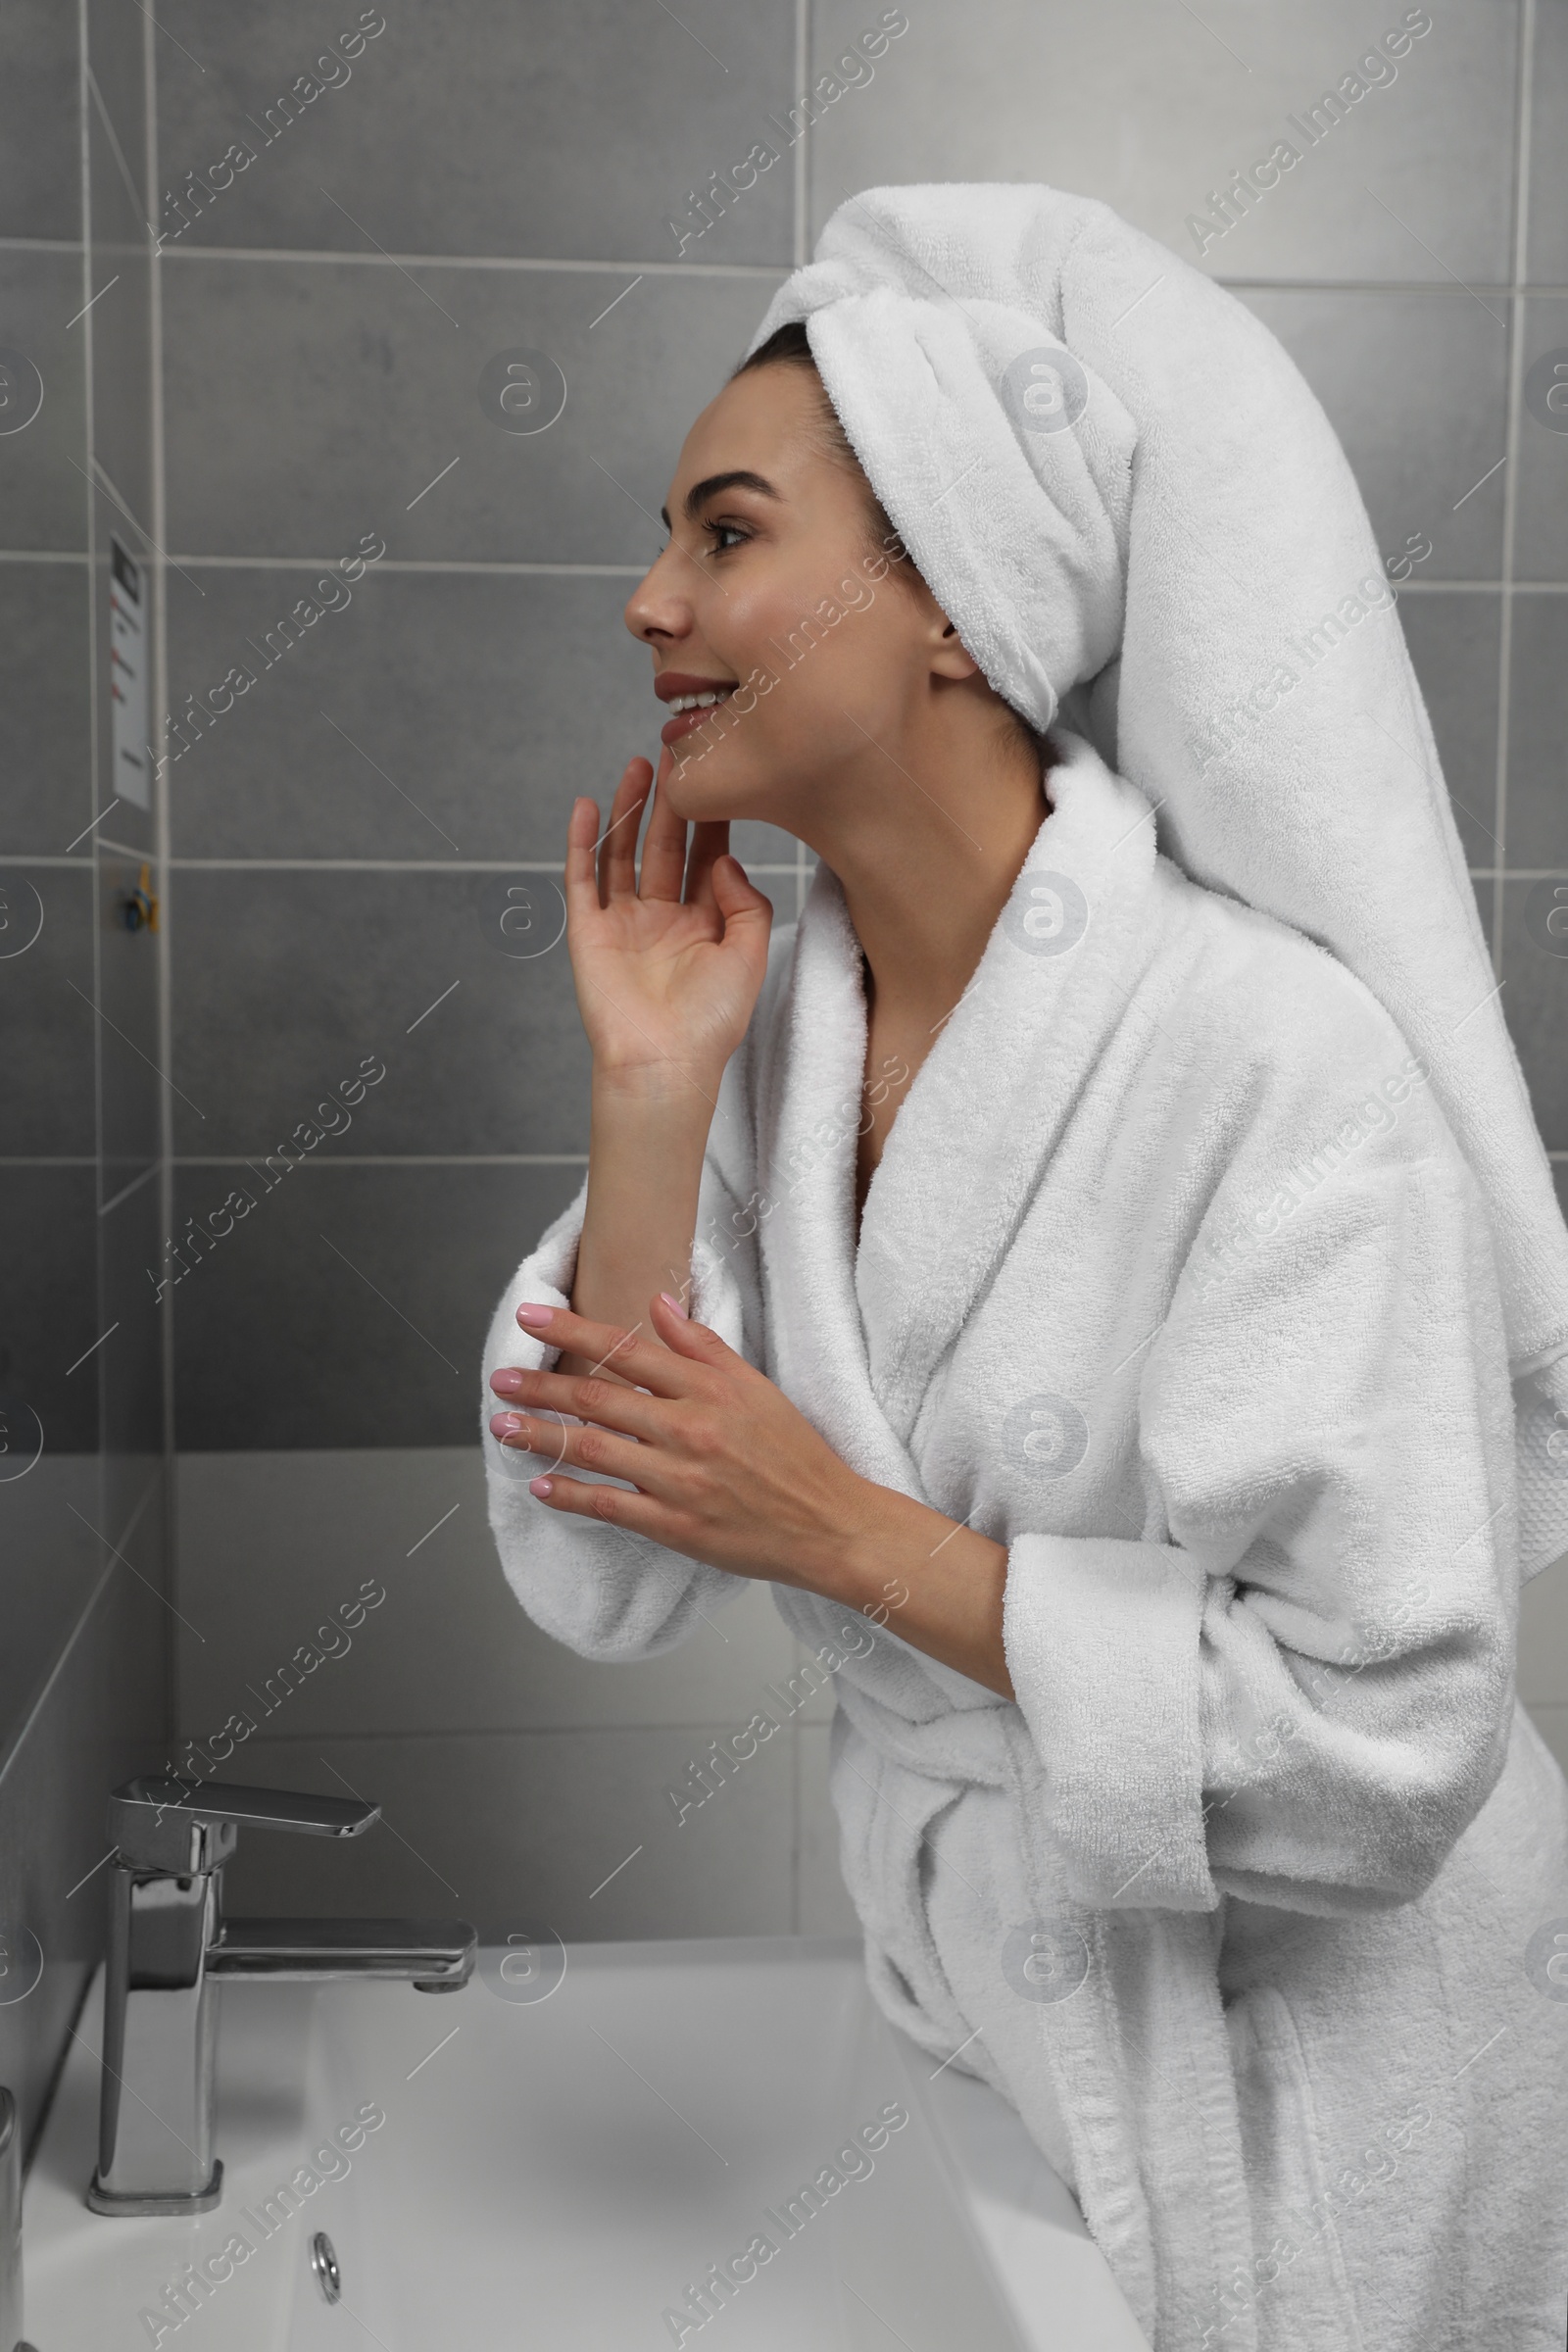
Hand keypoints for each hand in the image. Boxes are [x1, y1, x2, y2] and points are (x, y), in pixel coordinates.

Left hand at [488, 1292, 879, 1592]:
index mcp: (708, 1389)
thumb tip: (659, 1305)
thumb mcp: (756, 1387)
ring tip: (501, 1426)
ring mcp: (678, 1480)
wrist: (828, 1524)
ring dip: (540, 1436)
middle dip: (540, 1386)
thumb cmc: (795, 1454)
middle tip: (499, 1377)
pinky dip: (570, 1496)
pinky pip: (609, 1506)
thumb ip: (703, 1346)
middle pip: (597, 1399)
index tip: (532, 1318)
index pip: (626, 1350)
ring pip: (592, 1450)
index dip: (572, 1331)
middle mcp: (688, 1429)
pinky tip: (541, 1485)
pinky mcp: (674, 1526)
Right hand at [566, 750, 772, 1089]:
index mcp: (704, 924)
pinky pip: (582, 879)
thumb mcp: (749, 956)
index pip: (707, 857)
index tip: (719, 774)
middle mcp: (663, 918)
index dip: (711, 817)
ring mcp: (623, 923)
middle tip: (674, 753)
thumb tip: (725, 859)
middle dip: (670, 801)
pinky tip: (589, 806)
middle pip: (664, 846)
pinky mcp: (589, 932)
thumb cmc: (710, 1023)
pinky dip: (583, 842)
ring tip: (638, 767)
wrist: (663, 1063)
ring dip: (629, 810)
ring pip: (623, 854)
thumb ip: (747, 903)